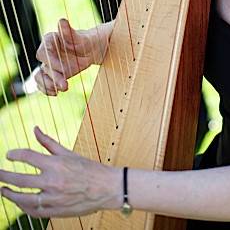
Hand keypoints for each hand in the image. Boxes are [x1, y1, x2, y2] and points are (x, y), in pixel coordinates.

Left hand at [0, 127, 121, 217]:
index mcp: (56, 164)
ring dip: (9, 194)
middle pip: (18, 179)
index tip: (9, 155)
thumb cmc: (90, 169)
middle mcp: (52, 181)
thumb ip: (49, 142)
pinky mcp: (56, 211)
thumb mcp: (69, 154)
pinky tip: (20, 202)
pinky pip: (33, 211)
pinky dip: (23, 207)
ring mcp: (53, 198)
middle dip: (3, 176)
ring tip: (3, 190)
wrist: (108, 188)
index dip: (14, 154)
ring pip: (21, 198)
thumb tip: (35, 129)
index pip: (27, 156)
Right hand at [35, 19, 110, 95]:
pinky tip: (55, 93)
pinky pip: (44, 82)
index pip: (43, 52)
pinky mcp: (54, 73)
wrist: (93, 50)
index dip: (50, 62)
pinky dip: (47, 89)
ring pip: (40, 76)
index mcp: (50, 40)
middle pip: (43, 66)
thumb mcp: (82, 38)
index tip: (63, 69)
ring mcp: (50, 63)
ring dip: (47, 85)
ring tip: (59, 91)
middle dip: (53, 77)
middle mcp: (48, 52)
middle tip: (65, 85)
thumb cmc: (88, 40)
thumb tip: (62, 20)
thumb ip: (70, 32)